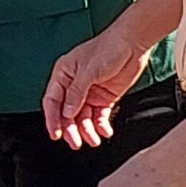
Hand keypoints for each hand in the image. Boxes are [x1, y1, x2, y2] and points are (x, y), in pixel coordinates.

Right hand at [42, 25, 154, 148]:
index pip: (53, 101)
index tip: (56, 135)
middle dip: (71, 129)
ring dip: (87, 130)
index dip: (52, 119)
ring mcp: (89, 93)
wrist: (133, 43)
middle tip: (75, 142)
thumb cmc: (108, 48)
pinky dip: (101, 125)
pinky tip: (105, 131)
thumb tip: (67, 113)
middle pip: (67, 113)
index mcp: (64, 75)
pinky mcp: (104, 98)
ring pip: (83, 118)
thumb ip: (77, 93)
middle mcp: (74, 86)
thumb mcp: (88, 70)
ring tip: (94, 140)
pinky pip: (99, 116)